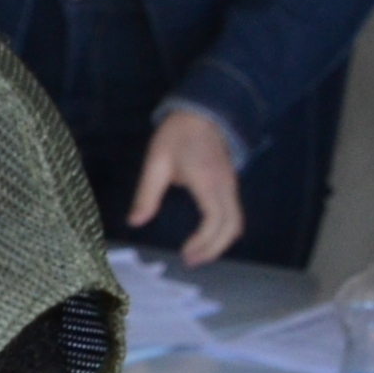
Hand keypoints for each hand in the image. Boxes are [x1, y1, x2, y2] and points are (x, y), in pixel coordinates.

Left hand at [130, 109, 243, 265]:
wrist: (202, 111)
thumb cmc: (177, 135)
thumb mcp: (155, 163)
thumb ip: (146, 194)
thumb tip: (136, 222)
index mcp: (208, 182)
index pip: (215, 220)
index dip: (203, 242)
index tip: (185, 253)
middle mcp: (225, 186)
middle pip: (233, 226)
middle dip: (214, 249)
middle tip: (190, 261)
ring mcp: (231, 184)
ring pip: (237, 222)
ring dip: (220, 242)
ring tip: (197, 254)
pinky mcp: (230, 184)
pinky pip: (234, 213)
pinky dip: (223, 230)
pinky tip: (205, 237)